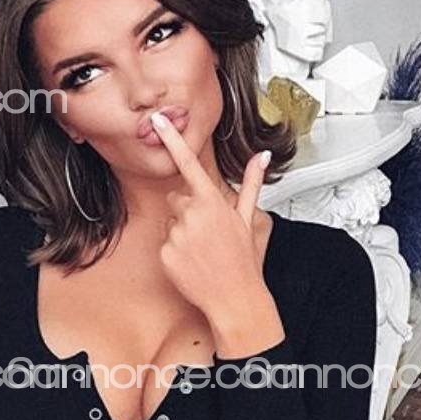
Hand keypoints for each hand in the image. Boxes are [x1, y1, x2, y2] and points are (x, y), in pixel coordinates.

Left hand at [148, 111, 283, 353]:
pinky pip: (164, 244)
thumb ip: (251, 184)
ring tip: (202, 250)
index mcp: (213, 202)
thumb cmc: (243, 260)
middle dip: (188, 210)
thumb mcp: (248, 220)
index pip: (189, 163)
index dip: (173, 139)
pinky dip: (175, 252)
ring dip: (182, 232)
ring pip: (170, 222)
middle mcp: (192, 215)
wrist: (234, 299)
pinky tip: (192, 262)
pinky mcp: (165, 254)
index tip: (158, 120)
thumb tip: (261, 157)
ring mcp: (177, 235)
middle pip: (177, 199)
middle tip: (207, 233)